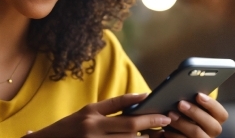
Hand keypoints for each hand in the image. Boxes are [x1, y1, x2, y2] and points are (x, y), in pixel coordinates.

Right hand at [24, 93, 171, 137]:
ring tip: (156, 134)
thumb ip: (110, 107)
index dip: (142, 107)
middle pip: (129, 127)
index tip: (158, 106)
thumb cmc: (69, 126)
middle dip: (150, 123)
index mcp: (91, 114)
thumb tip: (137, 99)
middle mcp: (93, 129)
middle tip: (165, 121)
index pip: (121, 107)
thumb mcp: (87, 111)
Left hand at [162, 93, 227, 137]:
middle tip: (180, 103)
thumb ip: (192, 100)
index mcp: (215, 120)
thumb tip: (185, 90)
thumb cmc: (183, 113)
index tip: (198, 95)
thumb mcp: (190, 106)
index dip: (211, 104)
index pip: (222, 115)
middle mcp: (211, 132)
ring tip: (170, 114)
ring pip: (197, 134)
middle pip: (212, 125)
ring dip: (183, 123)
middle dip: (195, 113)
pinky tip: (166, 129)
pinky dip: (175, 135)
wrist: (176, 130)